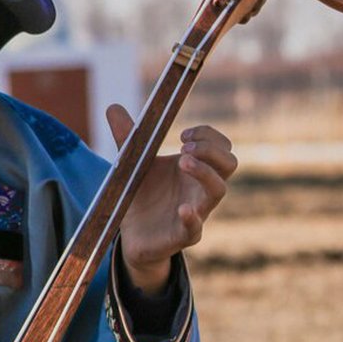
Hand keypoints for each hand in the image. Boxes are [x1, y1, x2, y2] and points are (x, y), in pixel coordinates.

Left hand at [107, 104, 237, 294]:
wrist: (132, 233)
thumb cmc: (141, 194)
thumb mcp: (133, 162)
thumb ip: (127, 137)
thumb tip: (113, 106)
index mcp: (194, 167)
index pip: (221, 146)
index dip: (208, 135)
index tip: (182, 135)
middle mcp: (200, 188)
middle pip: (229, 163)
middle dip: (211, 149)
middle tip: (183, 148)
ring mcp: (196, 211)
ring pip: (218, 191)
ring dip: (204, 172)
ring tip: (182, 161)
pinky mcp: (183, 234)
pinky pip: (196, 229)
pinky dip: (192, 217)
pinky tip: (183, 208)